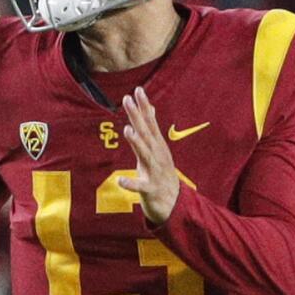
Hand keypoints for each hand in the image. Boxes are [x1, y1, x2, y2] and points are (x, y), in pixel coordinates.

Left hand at [115, 87, 180, 224]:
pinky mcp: (150, 189)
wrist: (175, 204)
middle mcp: (157, 156)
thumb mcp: (158, 149)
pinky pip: (140, 186)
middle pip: (146, 134)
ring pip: (145, 155)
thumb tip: (149, 108)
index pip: (150, 123)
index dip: (144, 107)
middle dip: (137, 117)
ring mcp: (155, 172)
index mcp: (157, 146)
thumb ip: (151, 129)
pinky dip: (131, 183)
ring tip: (128, 130)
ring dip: (137, 143)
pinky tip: (120, 180)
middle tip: (127, 100)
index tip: (137, 90)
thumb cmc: (162, 174)